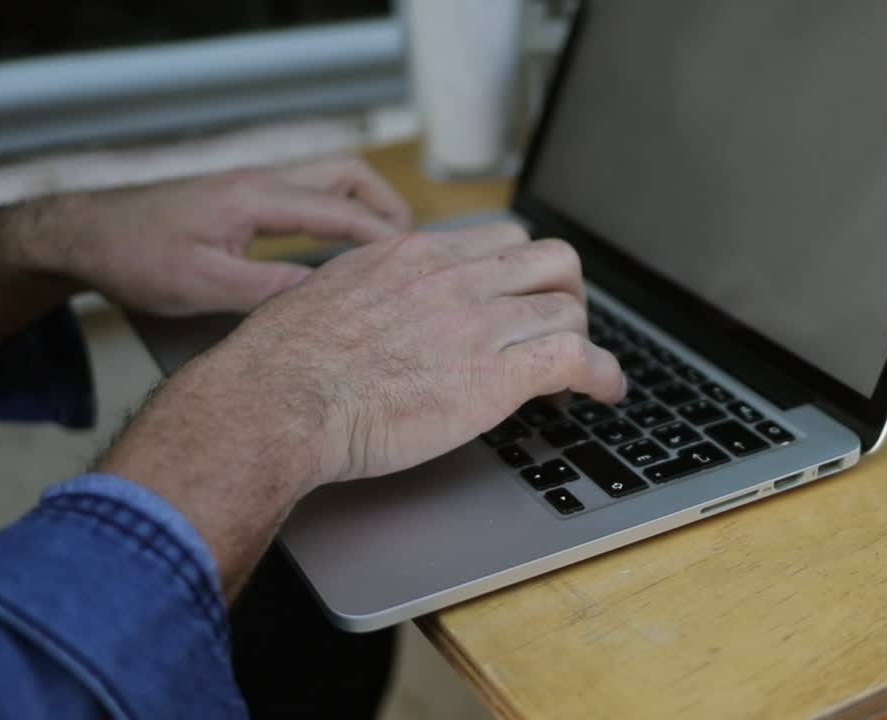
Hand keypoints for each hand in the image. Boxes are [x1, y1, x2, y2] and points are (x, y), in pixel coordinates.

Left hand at [10, 157, 411, 314]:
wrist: (86, 235)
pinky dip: (338, 216)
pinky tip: (339, 251)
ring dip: (362, 209)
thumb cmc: (135, 257)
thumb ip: (268, 290)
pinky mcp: (242, 200)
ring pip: (328, 183)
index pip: (340, 210)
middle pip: (346, 178)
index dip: (382, 237)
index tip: (413, 264)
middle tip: (408, 252)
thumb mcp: (203, 284)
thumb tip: (327, 300)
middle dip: (385, 209)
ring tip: (383, 252)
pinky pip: (307, 198)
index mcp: (256, 197)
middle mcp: (261, 182)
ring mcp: (252, 187)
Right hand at [98, 223, 625, 597]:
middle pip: (549, 260)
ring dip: (582, 338)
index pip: (498, 240)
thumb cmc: (283, 362)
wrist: (281, 399)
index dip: (520, 273)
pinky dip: (605, 375)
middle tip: (557, 327)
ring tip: (580, 369)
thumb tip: (368, 309)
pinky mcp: (496, 374)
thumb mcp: (324, 296)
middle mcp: (454, 278)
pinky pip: (577, 359)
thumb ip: (364, 292)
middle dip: (564, 293)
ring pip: (568, 307)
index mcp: (413, 255)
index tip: (520, 299)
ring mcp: (479, 322)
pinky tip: (606, 393)